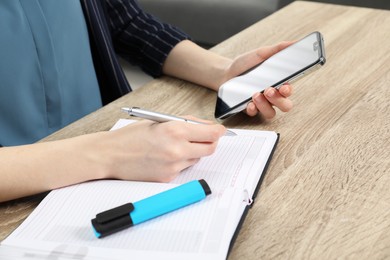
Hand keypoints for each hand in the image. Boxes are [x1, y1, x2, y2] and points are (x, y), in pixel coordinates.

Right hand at [101, 119, 225, 181]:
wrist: (110, 155)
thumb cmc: (131, 136)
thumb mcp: (159, 121)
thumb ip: (185, 122)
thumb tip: (205, 126)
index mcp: (175, 130)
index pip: (212, 133)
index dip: (219, 131)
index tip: (220, 131)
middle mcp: (177, 149)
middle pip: (210, 149)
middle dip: (210, 142)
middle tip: (204, 138)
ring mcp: (173, 166)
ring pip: (197, 159)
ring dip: (193, 152)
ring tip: (174, 146)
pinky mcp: (168, 178)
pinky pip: (183, 169)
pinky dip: (180, 162)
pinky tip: (164, 157)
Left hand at [221, 42, 293, 118]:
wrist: (226, 72)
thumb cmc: (246, 64)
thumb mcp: (261, 54)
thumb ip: (278, 49)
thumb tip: (294, 42)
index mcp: (278, 83)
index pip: (289, 90)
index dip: (288, 91)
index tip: (283, 87)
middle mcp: (272, 96)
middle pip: (285, 105)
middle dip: (279, 100)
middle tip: (269, 90)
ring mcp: (261, 104)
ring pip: (271, 113)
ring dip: (265, 105)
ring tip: (256, 94)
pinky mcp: (249, 109)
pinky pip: (255, 114)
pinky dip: (253, 109)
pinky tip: (249, 103)